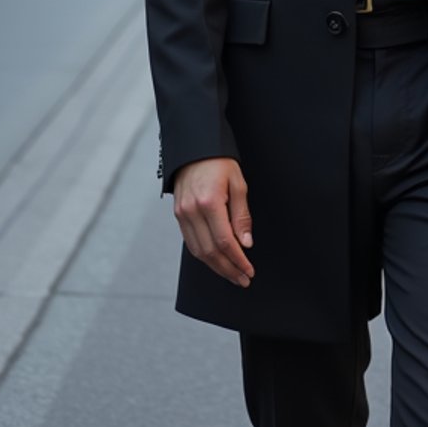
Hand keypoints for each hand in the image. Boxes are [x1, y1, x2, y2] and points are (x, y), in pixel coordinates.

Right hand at [173, 157, 253, 287]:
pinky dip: (204, 255)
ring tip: (232, 275)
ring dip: (216, 267)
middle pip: (211, 251)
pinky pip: (190, 243)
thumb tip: (245, 243)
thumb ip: (241, 215)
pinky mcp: (178, 215)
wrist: (194, 147)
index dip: (238, 260)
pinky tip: (216, 261)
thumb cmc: (219, 162)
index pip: (224, 241)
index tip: (249, 270)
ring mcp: (182, 214)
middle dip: (228, 269)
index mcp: (209, 202)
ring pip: (198, 251)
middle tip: (243, 279)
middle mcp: (192, 211)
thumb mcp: (238, 183)